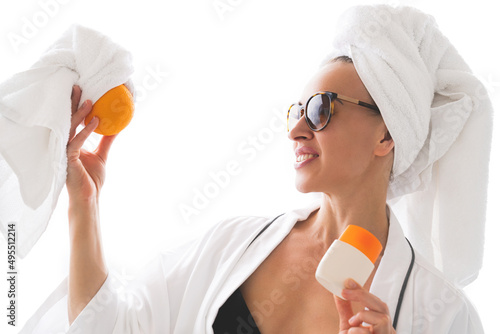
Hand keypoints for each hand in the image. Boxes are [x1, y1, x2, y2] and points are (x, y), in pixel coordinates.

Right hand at [66, 85, 116, 202]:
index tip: (82, 90)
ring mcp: (65, 152)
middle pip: (67, 120)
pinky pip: (76, 143)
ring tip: (90, 101)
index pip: (73, 120)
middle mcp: (66, 145)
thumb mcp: (102, 155)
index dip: (76, 106)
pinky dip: (86, 132)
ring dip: (79, 114)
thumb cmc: (92, 178)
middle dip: (72, 103)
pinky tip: (95, 122)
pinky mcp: (68, 160)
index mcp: (72, 142)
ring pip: (69, 128)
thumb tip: (117, 126)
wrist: (89, 197)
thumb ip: (106, 140)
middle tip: (78, 87)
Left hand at [335, 279, 394, 333]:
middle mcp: (386, 328)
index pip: (376, 302)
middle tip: (344, 292)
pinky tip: (352, 333)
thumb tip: (338, 294)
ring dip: (363, 315)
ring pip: (382, 319)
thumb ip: (346, 311)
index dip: (363, 290)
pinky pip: (370, 333)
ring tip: (351, 322)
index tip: (348, 281)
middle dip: (363, 295)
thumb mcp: (349, 325)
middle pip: (383, 306)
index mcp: (381, 322)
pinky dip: (358, 331)